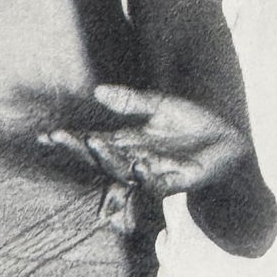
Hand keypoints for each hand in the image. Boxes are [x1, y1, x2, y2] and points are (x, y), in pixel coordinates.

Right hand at [36, 84, 249, 197]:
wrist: (229, 140)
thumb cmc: (193, 124)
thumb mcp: (160, 105)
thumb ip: (131, 100)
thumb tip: (98, 92)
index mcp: (128, 142)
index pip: (93, 141)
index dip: (72, 140)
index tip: (47, 134)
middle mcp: (136, 160)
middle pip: (101, 158)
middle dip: (80, 149)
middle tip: (61, 136)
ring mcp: (155, 173)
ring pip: (123, 172)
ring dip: (107, 159)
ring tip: (93, 141)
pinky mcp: (177, 182)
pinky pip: (157, 185)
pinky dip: (146, 176)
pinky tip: (138, 164)